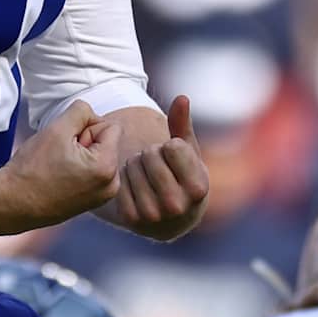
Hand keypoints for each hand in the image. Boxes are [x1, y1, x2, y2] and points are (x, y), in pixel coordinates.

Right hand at [0, 101, 120, 232]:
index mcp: (107, 167)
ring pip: (99, 157)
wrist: (14, 202)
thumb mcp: (57, 128)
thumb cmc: (32, 169)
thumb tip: (92, 114)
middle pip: (107, 143)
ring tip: (60, 166)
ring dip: (83, 155)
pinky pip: (94, 173)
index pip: (111, 127)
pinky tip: (61, 176)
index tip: (67, 141)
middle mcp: (111, 185)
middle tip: (60, 155)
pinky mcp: (93, 202)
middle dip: (86, 142)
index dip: (87, 127)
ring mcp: (103, 196)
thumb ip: (81, 111)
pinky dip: (80, 169)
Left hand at [111, 95, 209, 241]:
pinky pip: (119, 182)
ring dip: (135, 164)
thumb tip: (181, 97)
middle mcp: (178, 205)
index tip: (172, 157)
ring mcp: (154, 215)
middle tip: (155, 164)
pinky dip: (124, 179)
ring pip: (131, 166)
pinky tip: (135, 186)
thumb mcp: (188, 152)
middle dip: (150, 153)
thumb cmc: (183, 176)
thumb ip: (183, 124)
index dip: (169, 146)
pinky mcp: (132, 220)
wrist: (173, 218)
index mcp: (198, 188)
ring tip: (146, 174)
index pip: (171, 147)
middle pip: (149, 155)